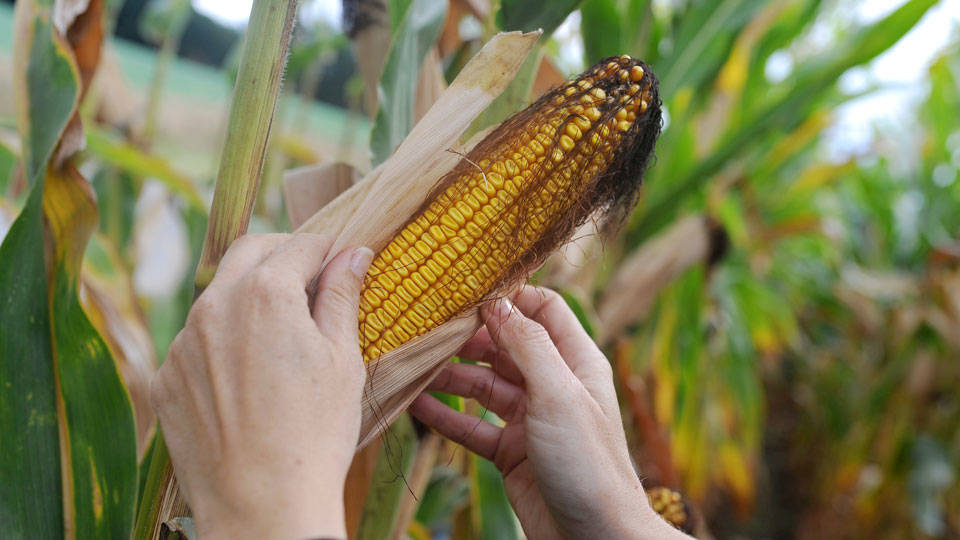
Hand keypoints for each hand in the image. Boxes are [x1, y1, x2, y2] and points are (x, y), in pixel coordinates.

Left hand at [150, 233, 372, 538]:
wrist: (262, 505)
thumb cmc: (315, 432)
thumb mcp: (342, 359)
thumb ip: (342, 296)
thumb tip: (353, 253)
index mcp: (265, 293)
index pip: (302, 244)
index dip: (329, 246)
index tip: (344, 258)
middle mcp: (214, 306)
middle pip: (250, 252)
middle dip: (283, 255)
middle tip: (312, 278)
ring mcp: (182, 343)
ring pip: (218, 296)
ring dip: (249, 297)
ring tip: (282, 335)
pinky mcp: (165, 378)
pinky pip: (196, 341)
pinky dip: (223, 340)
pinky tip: (249, 376)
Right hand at [409, 286, 688, 538]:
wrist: (597, 539)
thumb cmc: (589, 464)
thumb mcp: (558, 394)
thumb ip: (527, 345)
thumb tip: (497, 301)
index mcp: (576, 361)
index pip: (542, 309)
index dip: (508, 297)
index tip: (467, 290)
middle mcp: (553, 384)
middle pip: (505, 344)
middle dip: (468, 336)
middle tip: (427, 327)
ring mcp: (530, 419)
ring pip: (483, 385)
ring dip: (450, 375)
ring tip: (413, 365)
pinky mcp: (511, 452)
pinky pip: (473, 426)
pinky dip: (446, 415)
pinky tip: (417, 404)